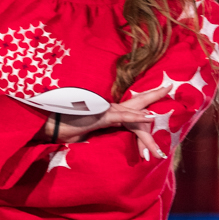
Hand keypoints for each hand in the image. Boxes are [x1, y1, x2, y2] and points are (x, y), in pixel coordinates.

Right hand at [36, 86, 170, 160]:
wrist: (48, 125)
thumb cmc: (63, 128)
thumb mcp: (84, 133)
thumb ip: (96, 131)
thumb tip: (102, 133)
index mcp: (106, 112)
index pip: (130, 107)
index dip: (144, 101)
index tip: (158, 98)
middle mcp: (107, 108)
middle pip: (136, 101)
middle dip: (154, 94)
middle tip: (170, 85)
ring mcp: (104, 111)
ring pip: (132, 109)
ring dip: (149, 105)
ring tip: (165, 98)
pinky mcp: (100, 117)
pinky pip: (122, 117)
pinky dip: (137, 117)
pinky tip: (149, 117)